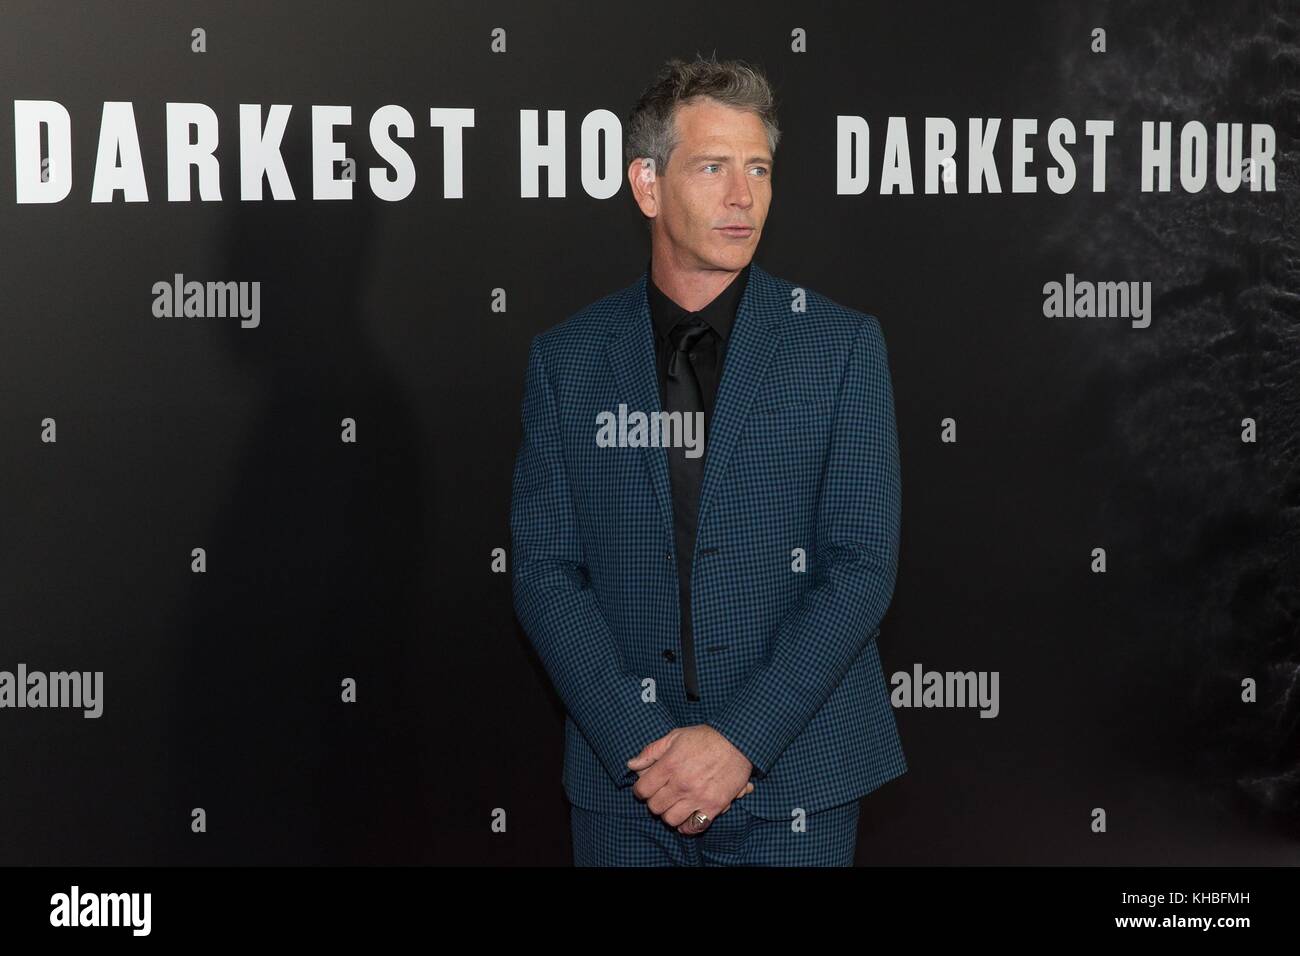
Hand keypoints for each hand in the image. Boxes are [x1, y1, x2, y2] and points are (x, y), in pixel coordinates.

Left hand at [627, 725, 754, 833]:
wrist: (737, 742)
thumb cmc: (704, 737)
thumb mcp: (674, 736)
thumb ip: (651, 752)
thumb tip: (631, 765)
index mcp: (669, 765)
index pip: (642, 790)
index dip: (640, 790)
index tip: (645, 788)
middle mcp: (681, 784)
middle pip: (655, 807)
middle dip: (654, 802)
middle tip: (661, 795)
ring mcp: (697, 797)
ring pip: (671, 819)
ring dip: (669, 814)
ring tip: (674, 806)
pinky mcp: (714, 806)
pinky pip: (694, 827)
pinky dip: (688, 826)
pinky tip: (687, 817)